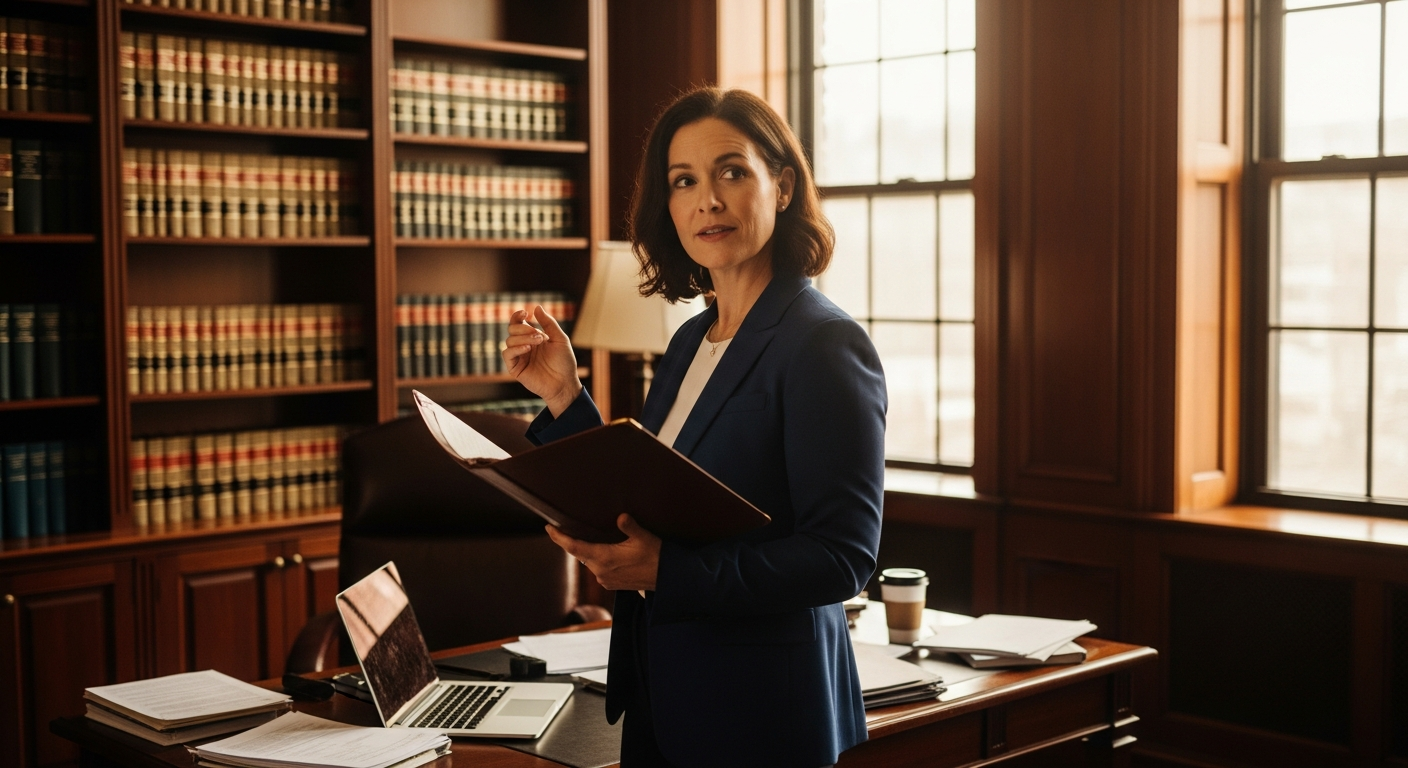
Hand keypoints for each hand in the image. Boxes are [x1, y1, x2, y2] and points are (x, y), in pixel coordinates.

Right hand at [503, 305, 581, 416]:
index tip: (525, 312)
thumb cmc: (564, 362)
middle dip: (523, 328)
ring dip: (523, 337)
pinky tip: (528, 348)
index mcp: (532, 337)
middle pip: (512, 329)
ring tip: (538, 341)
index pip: (518, 323)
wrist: (564, 383)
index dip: (518, 316)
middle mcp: (524, 345)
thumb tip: (536, 307)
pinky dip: (515, 348)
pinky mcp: (515, 368)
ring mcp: (519, 357)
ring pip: (509, 340)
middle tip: (538, 334)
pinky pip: (507, 354)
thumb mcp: (560, 339)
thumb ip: (549, 323)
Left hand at [545, 514, 660, 591]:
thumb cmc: (656, 557)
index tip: (549, 528)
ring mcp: (605, 579)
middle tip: (561, 528)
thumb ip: (630, 526)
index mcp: (604, 558)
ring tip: (582, 536)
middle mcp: (600, 571)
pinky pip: (597, 568)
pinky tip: (600, 550)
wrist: (666, 579)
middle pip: (579, 553)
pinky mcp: (611, 584)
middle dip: (570, 541)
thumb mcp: (644, 537)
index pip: (574, 547)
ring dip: (584, 550)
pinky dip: (595, 558)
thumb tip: (621, 516)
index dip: (559, 538)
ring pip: (588, 561)